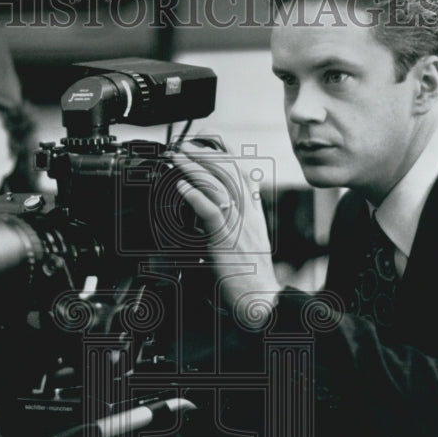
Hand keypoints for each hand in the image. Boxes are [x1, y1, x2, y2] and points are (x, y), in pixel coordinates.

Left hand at [169, 143, 281, 319]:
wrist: (261, 297)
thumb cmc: (250, 271)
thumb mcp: (245, 235)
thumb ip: (234, 214)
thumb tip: (210, 200)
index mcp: (253, 207)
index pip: (240, 168)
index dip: (222, 150)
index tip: (203, 139)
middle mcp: (248, 210)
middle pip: (228, 170)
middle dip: (203, 152)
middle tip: (181, 144)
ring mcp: (239, 223)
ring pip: (219, 185)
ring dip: (194, 167)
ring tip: (176, 157)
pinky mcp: (227, 238)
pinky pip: (212, 211)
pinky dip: (196, 196)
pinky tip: (182, 187)